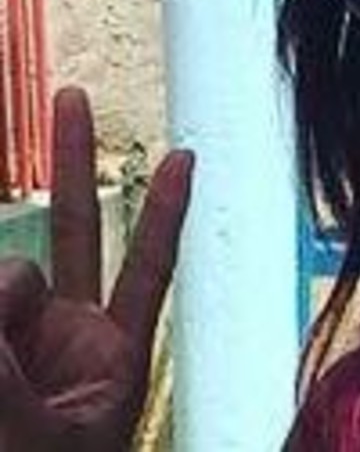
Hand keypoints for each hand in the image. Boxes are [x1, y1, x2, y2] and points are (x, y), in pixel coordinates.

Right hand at [0, 87, 192, 451]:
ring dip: (5, 302)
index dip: (165, 212)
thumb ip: (12, 370)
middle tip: (73, 97)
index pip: (148, 267)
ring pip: (10, 274)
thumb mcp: (45, 438)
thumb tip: (0, 280)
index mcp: (114, 356)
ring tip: (12, 378)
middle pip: (78, 228)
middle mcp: (68, 332)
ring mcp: (22, 334)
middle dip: (76, 160)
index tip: (186, 155)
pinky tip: (4, 321)